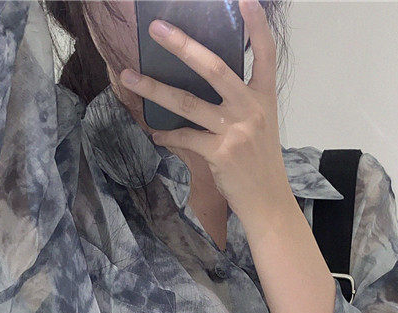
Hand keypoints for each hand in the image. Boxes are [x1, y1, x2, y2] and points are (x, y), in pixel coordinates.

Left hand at [118, 0, 295, 230]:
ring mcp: (235, 131)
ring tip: (129, 77)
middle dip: (182, 45)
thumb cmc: (259, 162)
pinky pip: (184, 137)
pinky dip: (166, 134)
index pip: (265, 53)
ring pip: (187, 102)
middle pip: (213, 68)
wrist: (268, 201)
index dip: (255, 25)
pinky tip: (155, 132)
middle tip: (157, 29)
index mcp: (265, 97)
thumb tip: (203, 82)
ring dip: (154, 89)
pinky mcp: (219, 154)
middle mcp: (251, 109)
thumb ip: (240, 101)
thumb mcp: (259, 125)